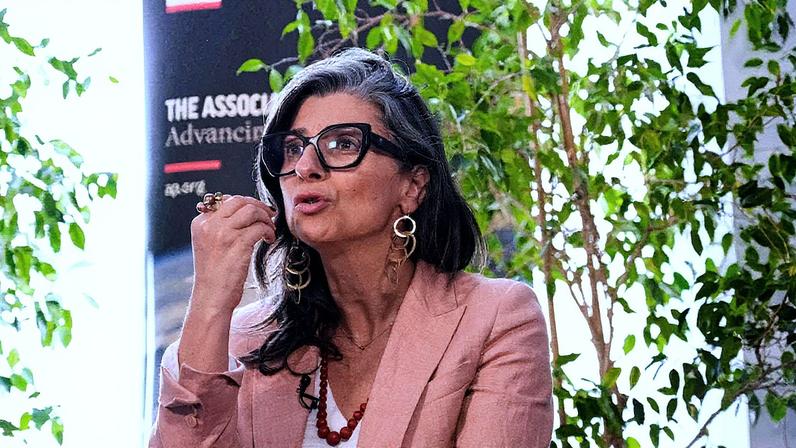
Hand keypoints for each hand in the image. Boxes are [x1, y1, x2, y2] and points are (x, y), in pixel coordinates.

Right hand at [190, 194, 276, 313]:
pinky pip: (260, 227)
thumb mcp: (209, 245)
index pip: (225, 200)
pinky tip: (269, 240)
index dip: (245, 204)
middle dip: (258, 205)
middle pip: (239, 201)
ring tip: (270, 229)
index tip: (256, 212)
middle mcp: (210, 224)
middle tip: (269, 215)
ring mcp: (223, 233)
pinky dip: (269, 231)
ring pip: (251, 211)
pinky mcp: (238, 244)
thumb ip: (220, 228)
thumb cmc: (214, 275)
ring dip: (265, 218)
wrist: (211, 298)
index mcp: (201, 223)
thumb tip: (244, 212)